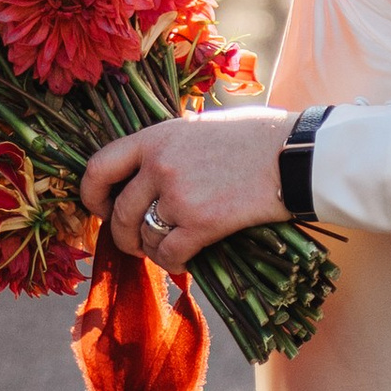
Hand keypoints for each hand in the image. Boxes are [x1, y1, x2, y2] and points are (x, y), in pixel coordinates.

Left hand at [80, 108, 290, 271]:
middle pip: (121, 212)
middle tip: (137, 242)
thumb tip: (153, 167)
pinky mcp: (201, 224)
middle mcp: (160, 165)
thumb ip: (172, 146)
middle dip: (124, 234)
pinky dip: (174, 263)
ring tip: (171, 248)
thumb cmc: (260, 137)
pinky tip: (187, 260)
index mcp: (158, 137)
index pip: (100, 166)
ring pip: (144, 237)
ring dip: (153, 249)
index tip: (102, 208)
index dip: (92, 194)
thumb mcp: (204, 127)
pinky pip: (169, 254)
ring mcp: (179, 195)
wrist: (297, 156)